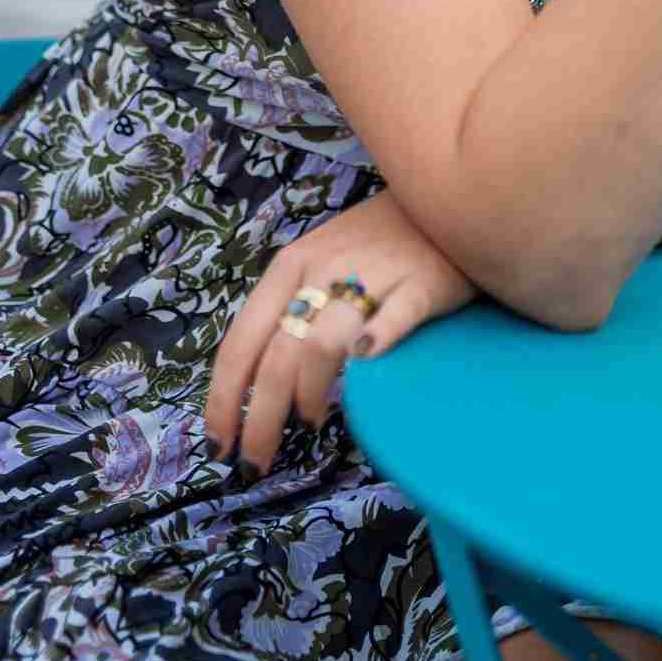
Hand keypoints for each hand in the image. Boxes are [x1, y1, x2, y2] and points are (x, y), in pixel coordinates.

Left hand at [204, 187, 477, 474]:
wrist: (443, 198)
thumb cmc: (376, 239)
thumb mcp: (320, 258)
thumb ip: (290, 307)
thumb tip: (258, 381)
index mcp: (291, 264)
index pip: (242, 341)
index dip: (223, 399)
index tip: (217, 445)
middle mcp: (324, 269)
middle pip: (278, 356)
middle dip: (259, 419)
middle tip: (257, 462)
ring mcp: (375, 275)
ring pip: (323, 346)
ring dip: (307, 395)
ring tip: (312, 422)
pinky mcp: (423, 283)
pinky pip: (395, 317)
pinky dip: (376, 341)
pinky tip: (365, 361)